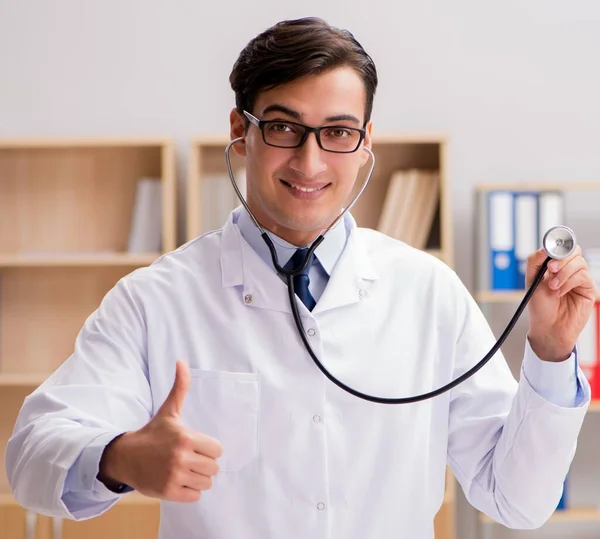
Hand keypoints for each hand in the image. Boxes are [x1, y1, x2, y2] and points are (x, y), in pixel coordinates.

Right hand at [99, 361, 222, 501]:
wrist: (126, 457)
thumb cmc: (152, 434)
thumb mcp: (168, 411)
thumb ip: (180, 387)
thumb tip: (182, 362)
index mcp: (185, 437)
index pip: (217, 450)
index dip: (209, 448)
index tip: (196, 446)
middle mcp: (181, 458)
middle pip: (213, 467)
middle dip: (204, 464)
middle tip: (190, 459)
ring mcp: (174, 477)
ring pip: (206, 482)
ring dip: (198, 478)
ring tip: (184, 470)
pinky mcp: (168, 492)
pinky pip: (195, 496)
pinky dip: (190, 491)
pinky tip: (179, 481)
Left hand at [526, 246, 597, 361]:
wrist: (547, 327)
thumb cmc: (540, 306)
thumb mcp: (531, 281)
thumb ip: (535, 262)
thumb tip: (543, 248)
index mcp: (555, 265)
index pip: (562, 247)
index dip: (559, 244)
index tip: (551, 250)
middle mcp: (569, 270)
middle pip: (574, 251)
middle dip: (561, 258)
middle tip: (550, 269)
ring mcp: (579, 279)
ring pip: (579, 262)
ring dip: (563, 273)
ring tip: (552, 287)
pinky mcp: (588, 289)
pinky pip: (583, 276)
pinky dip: (569, 282)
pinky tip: (559, 292)